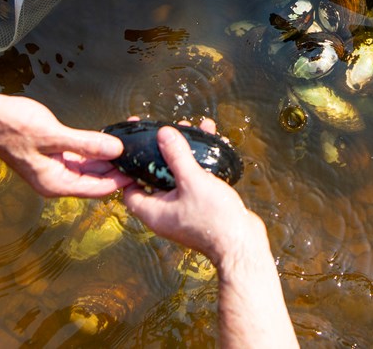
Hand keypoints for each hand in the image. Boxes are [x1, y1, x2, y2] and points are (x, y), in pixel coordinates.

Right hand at [0, 96, 132, 197]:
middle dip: (119, 165)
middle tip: (142, 151)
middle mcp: (57, 180)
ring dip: (110, 154)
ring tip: (132, 140)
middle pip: (97, 178)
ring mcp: (55, 167)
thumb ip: (86, 144)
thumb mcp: (53, 136)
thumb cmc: (13, 127)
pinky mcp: (54, 154)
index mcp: (56, 183)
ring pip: (91, 165)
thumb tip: (117, 150)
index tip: (142, 168)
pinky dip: (96, 146)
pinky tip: (112, 136)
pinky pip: (81, 154)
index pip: (98, 188)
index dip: (122, 180)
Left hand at [122, 122, 260, 263]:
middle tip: (172, 130)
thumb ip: (176, 156)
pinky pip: (198, 181)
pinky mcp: (203, 208)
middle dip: (166, 151)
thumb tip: (163, 133)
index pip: (130, 189)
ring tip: (197, 128)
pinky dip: (203, 162)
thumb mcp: (193, 181)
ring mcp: (185, 211)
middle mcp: (166, 212)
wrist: (243, 244)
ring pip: (181, 175)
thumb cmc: (214, 217)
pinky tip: (214, 143)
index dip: (131, 167)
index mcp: (154, 211)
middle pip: (158, 177)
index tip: (138, 146)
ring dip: (188, 152)